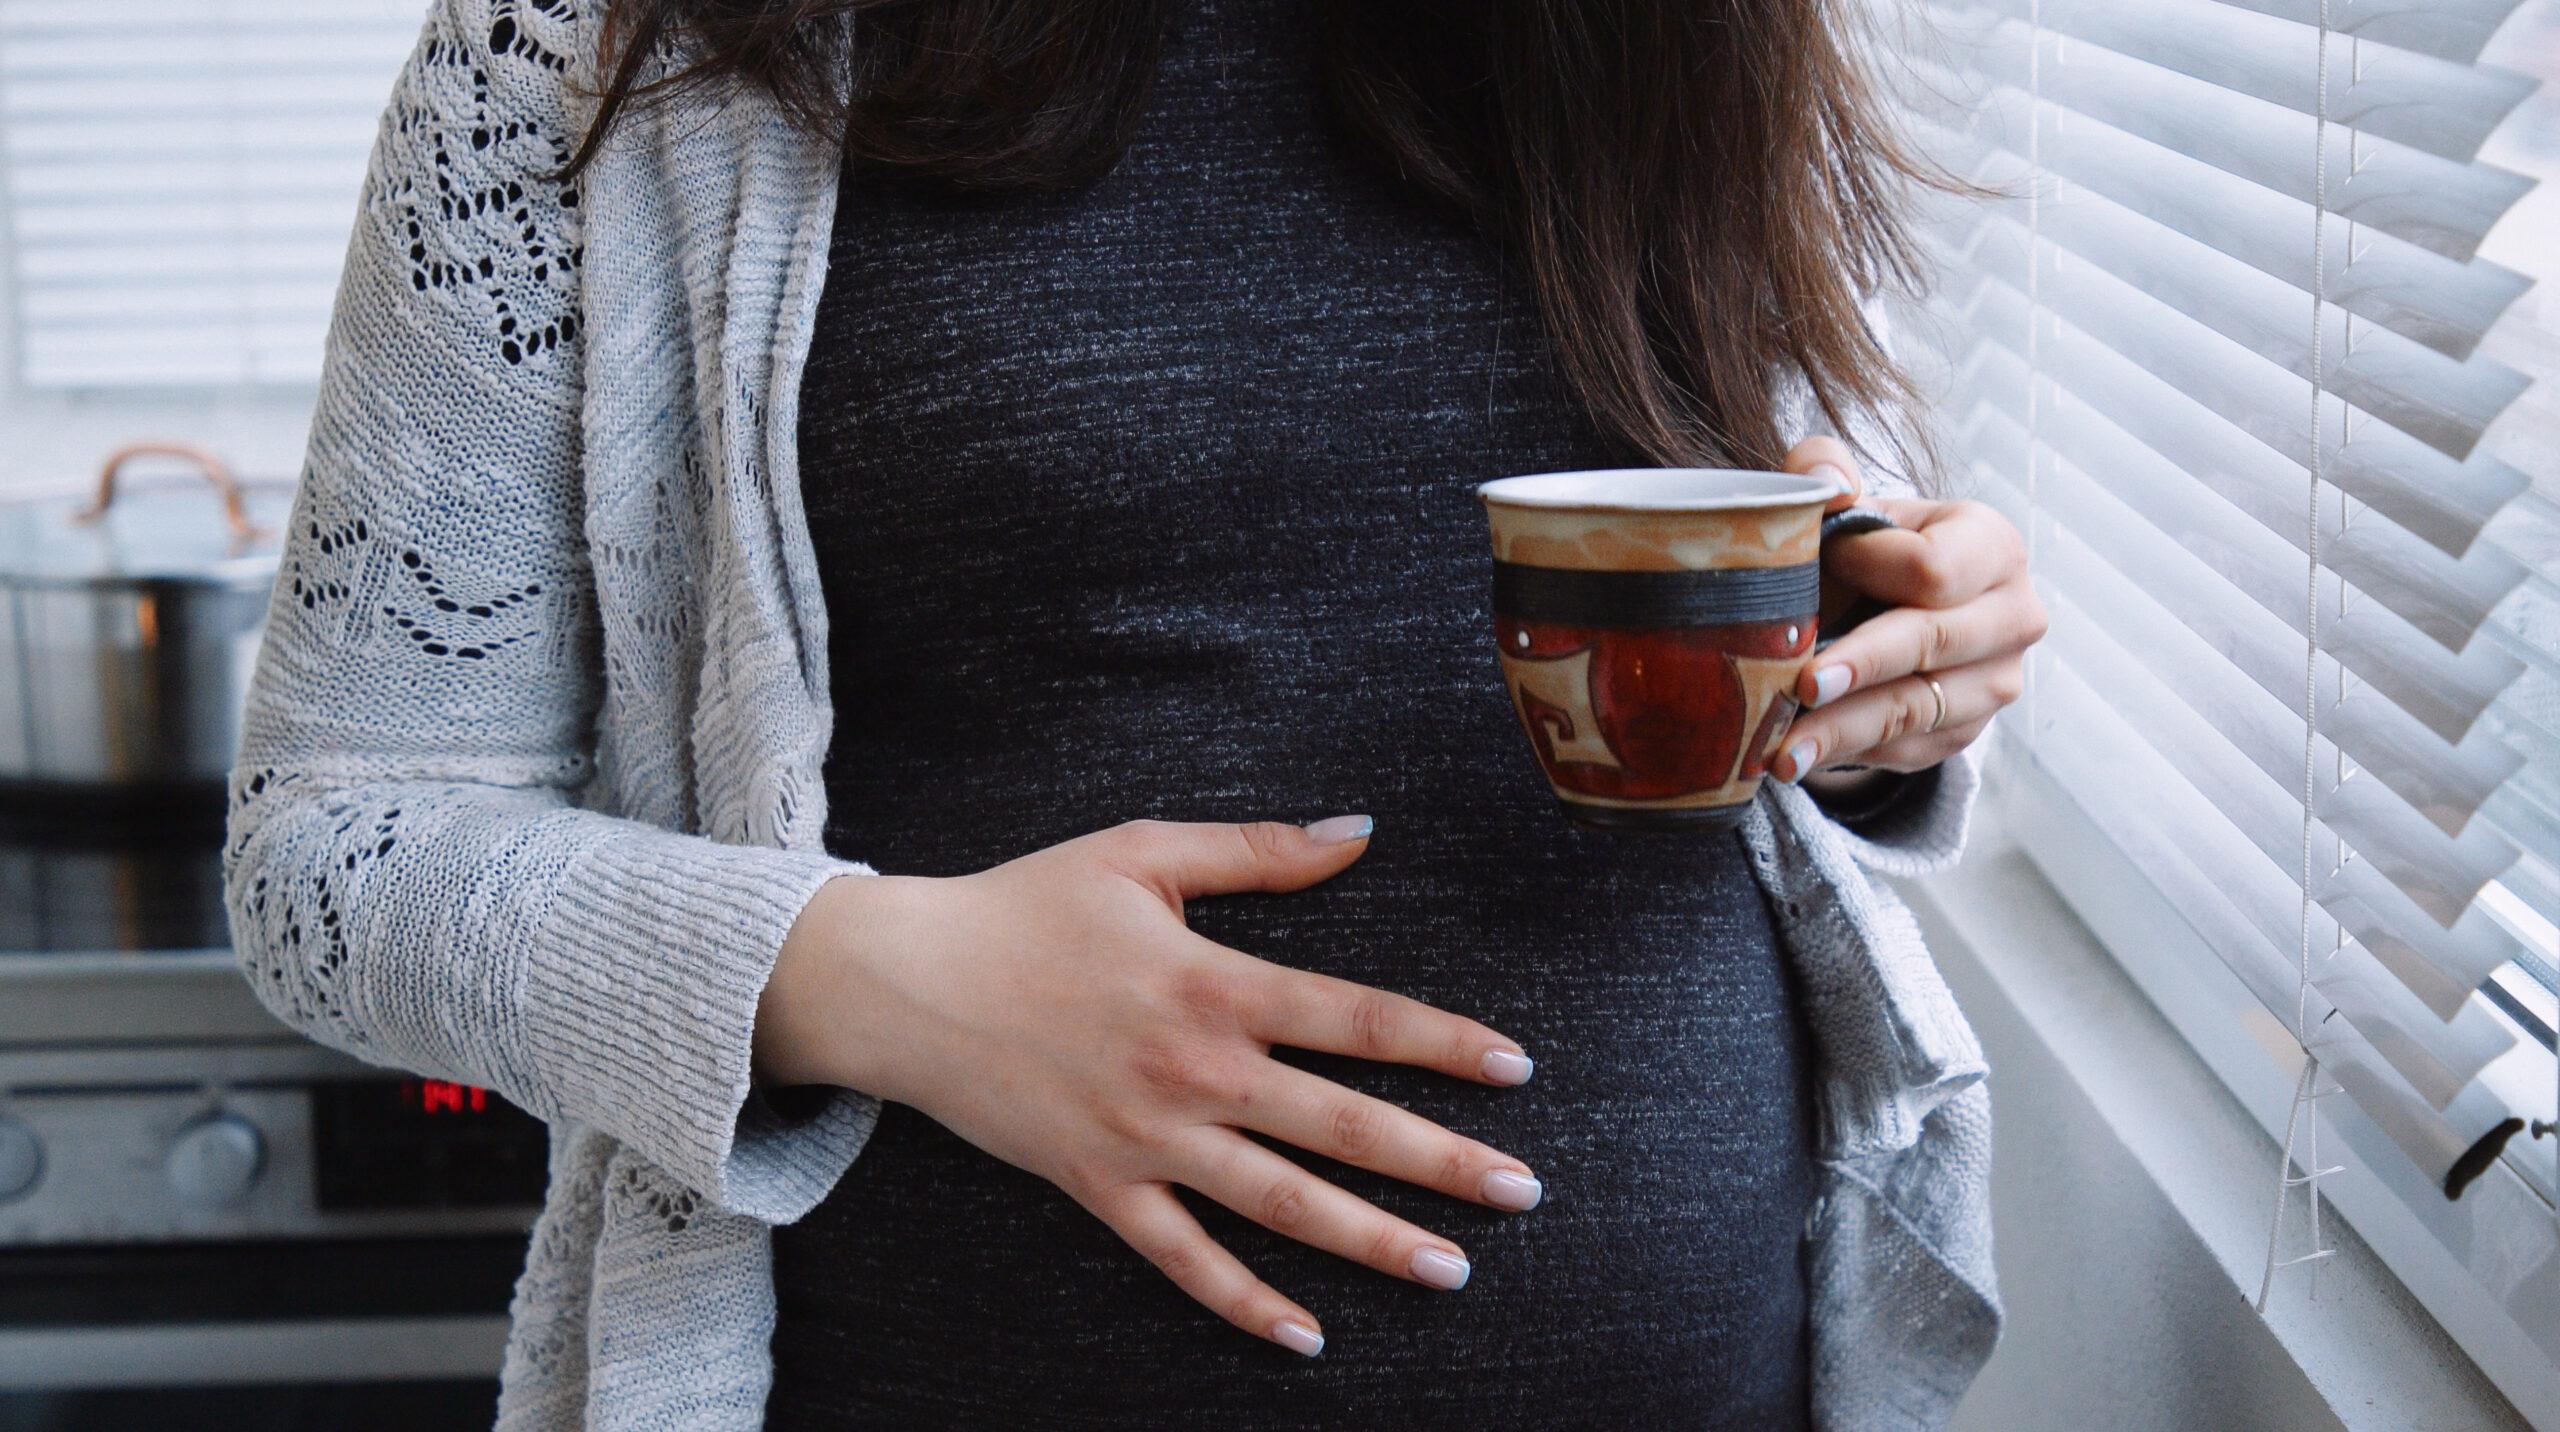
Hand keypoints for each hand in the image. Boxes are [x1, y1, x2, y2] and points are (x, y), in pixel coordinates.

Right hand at [755, 818, 1540, 1357]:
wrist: (908, 980)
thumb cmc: (1028, 905)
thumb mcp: (1143, 852)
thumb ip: (1259, 850)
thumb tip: (1358, 830)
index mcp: (1215, 984)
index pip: (1356, 1019)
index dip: (1443, 1043)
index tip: (1516, 1070)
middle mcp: (1195, 1071)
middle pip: (1342, 1125)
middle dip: (1441, 1161)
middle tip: (1522, 1190)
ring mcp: (1149, 1139)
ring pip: (1282, 1204)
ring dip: (1372, 1241)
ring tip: (1452, 1270)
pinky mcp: (1100, 1187)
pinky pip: (1184, 1260)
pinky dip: (1245, 1303)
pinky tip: (1309, 1337)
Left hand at [1769, 437, 2044, 785]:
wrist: (1887, 613)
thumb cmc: (1864, 551)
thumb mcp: (1847, 506)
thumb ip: (1824, 473)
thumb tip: (1827, 483)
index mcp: (1992, 545)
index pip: (1934, 568)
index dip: (1869, 568)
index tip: (1816, 568)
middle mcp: (2014, 616)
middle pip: (1932, 642)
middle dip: (1861, 664)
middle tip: (1802, 684)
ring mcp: (1997, 682)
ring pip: (1916, 707)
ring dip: (1842, 731)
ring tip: (1780, 750)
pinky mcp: (1965, 732)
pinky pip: (1906, 749)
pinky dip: (1845, 755)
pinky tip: (1796, 760)